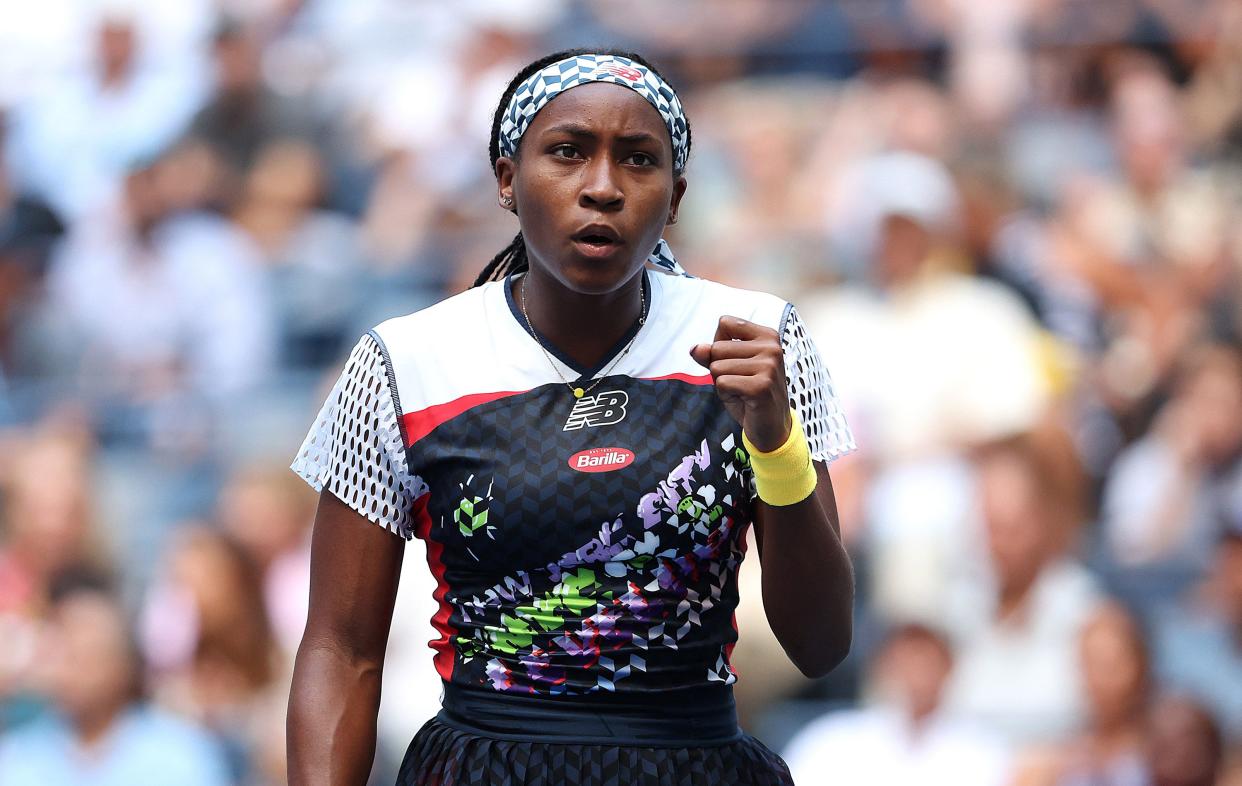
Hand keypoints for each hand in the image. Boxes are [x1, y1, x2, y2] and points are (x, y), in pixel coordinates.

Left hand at [690, 316, 790, 451]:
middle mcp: (771, 347)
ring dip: (723, 384)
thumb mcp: (728, 368)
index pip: (725, 323)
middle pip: (717, 347)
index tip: (738, 363)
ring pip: (717, 367)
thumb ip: (710, 354)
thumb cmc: (749, 393)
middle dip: (720, 369)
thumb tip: (695, 348)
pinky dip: (726, 395)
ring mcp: (769, 366)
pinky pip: (722, 383)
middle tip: (741, 383)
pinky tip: (745, 401)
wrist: (771, 427)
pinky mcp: (761, 386)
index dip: (720, 346)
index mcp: (767, 336)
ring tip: (743, 392)